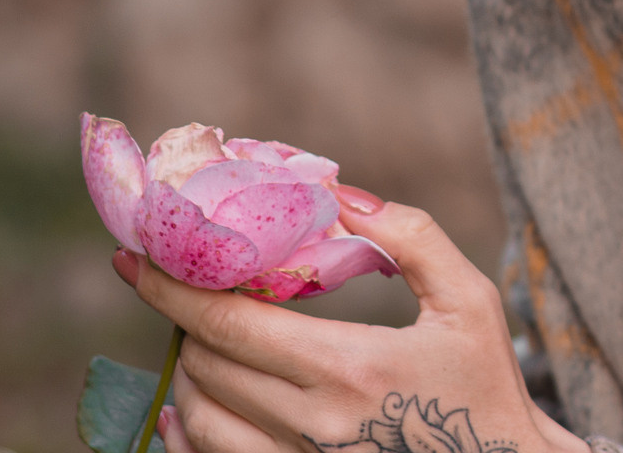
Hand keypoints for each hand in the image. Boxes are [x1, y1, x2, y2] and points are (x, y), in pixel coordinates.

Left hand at [117, 190, 584, 452]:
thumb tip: (337, 193)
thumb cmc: (487, 384)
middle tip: (189, 285)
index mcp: (349, 368)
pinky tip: (189, 406)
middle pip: (204, 365)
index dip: (170, 287)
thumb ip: (409, 237)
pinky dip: (186, 432)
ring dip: (189, 371)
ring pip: (197, 418)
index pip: (228, 324)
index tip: (134, 258)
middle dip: (185, 318)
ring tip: (205, 339)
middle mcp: (312, 425)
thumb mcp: (469, 300)